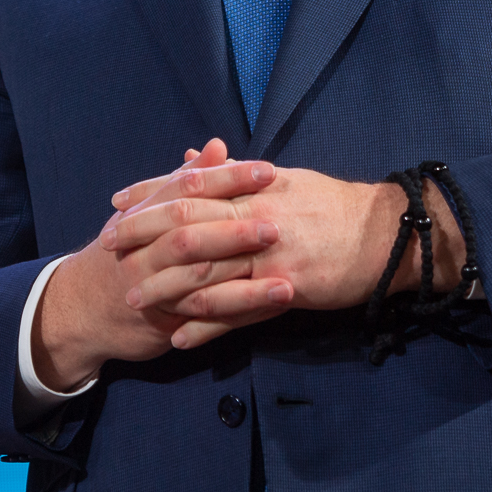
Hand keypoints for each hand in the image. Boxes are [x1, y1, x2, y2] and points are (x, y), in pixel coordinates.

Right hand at [30, 140, 288, 388]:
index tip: (267, 171)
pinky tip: (273, 312)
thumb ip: (185, 180)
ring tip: (287, 283)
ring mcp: (151, 288)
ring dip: (244, 284)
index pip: (187, 189)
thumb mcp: (148, 211)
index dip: (227, 178)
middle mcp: (144, 250)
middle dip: (234, 231)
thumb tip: (216, 144)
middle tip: (277, 227)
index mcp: (144, 214)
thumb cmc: (128, 249)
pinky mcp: (163, 321)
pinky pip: (205, 320)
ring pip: (197, 283)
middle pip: (189, 236)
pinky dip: (239, 316)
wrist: (84, 308)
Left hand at [105, 166, 465, 348]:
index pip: (189, 187)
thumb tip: (196, 155)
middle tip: (107, 250)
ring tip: (131, 299)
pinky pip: (237, 309)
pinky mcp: (287, 287)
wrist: (383, 233)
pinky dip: (205, 324)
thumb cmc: (332, 205)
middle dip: (142, 237)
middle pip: (186, 225)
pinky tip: (178, 335)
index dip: (149, 195)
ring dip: (165, 286)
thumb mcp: (283, 179)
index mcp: (253, 186)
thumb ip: (235, 173)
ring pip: (205, 269)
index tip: (116, 204)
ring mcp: (269, 253)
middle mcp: (255, 215)